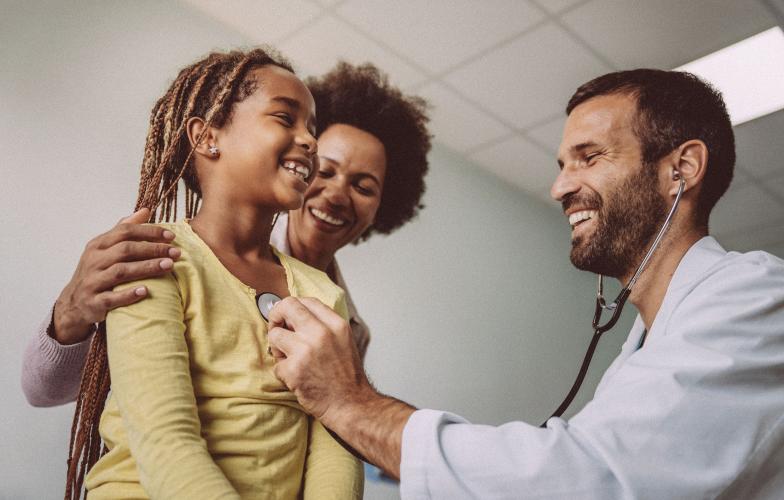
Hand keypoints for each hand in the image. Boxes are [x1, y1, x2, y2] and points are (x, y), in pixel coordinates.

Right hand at [53, 208, 179, 344]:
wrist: (74, 303)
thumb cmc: (97, 272)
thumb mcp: (105, 248)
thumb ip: (124, 229)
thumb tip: (146, 211)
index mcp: (98, 245)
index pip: (124, 232)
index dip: (149, 232)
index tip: (171, 236)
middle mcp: (93, 261)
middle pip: (125, 250)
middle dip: (153, 249)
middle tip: (176, 252)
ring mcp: (92, 281)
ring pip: (120, 272)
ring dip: (146, 268)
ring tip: (168, 266)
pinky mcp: (94, 302)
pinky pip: (111, 298)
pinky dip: (128, 295)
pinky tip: (145, 291)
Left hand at [268, 297, 414, 478]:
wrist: (351, 404)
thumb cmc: (346, 376)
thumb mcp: (344, 340)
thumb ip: (323, 325)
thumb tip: (295, 316)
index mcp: (336, 324)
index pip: (306, 300)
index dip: (293, 307)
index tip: (288, 316)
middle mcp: (322, 333)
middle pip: (287, 306)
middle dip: (276, 316)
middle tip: (277, 328)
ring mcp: (306, 350)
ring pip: (274, 335)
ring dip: (278, 348)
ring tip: (290, 359)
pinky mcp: (293, 370)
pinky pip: (276, 364)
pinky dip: (283, 373)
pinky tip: (297, 378)